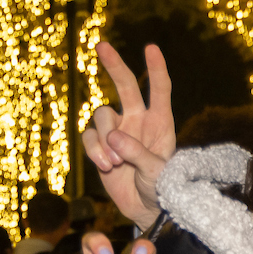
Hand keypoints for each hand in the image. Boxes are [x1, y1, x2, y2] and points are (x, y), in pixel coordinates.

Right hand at [82, 42, 175, 227]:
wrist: (146, 209)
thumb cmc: (163, 189)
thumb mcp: (158, 173)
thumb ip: (139, 154)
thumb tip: (114, 138)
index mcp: (161, 123)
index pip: (160, 90)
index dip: (155, 69)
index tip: (151, 48)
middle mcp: (138, 121)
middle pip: (125, 87)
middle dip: (114, 65)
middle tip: (101, 45)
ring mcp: (117, 132)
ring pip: (102, 116)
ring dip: (105, 138)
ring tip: (117, 163)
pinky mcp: (100, 145)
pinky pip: (89, 137)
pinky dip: (95, 151)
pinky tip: (107, 167)